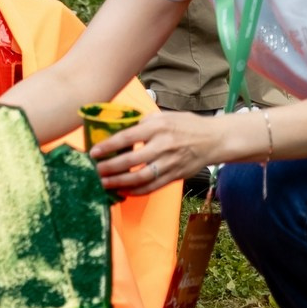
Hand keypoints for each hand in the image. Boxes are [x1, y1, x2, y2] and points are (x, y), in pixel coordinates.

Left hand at [90, 107, 231, 193]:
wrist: (213, 140)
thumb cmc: (186, 125)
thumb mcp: (164, 116)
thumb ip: (143, 122)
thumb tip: (121, 128)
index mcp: (157, 127)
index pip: (127, 137)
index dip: (108, 146)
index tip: (94, 152)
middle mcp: (163, 146)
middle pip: (131, 162)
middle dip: (110, 168)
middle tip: (96, 171)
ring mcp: (169, 163)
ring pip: (140, 178)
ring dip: (120, 183)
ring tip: (106, 184)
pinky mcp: (175, 176)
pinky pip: (152, 187)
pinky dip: (137, 191)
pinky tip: (124, 191)